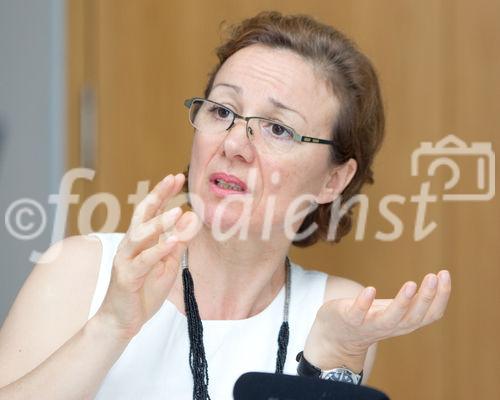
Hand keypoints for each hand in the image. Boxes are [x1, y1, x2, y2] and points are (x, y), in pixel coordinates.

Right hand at [96, 173, 199, 340]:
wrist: (122, 321)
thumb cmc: (143, 291)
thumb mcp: (167, 264)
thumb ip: (178, 242)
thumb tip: (191, 218)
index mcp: (140, 240)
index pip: (151, 210)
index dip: (163, 192)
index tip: (177, 176)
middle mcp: (130, 244)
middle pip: (142, 213)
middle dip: (158, 194)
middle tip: (174, 178)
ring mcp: (126, 259)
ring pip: (141, 234)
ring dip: (160, 222)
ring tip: (178, 210)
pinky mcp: (127, 277)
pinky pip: (143, 260)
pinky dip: (158, 250)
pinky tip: (173, 241)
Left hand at [304, 270, 450, 370]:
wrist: (337, 336)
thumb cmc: (370, 317)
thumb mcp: (395, 310)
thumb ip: (413, 301)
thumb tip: (438, 280)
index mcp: (404, 322)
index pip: (430, 315)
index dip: (441, 297)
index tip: (445, 274)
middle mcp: (391, 326)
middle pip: (414, 317)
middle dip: (427, 297)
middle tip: (434, 277)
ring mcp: (370, 325)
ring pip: (390, 319)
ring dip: (402, 303)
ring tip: (411, 284)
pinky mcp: (350, 320)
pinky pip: (358, 314)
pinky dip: (364, 304)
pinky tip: (371, 290)